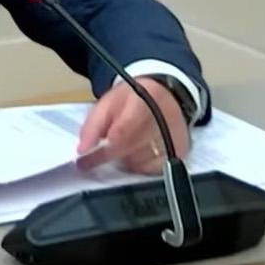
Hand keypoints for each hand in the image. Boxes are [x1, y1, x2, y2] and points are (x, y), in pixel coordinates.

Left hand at [75, 77, 189, 174]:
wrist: (164, 94)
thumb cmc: (133, 100)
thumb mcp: (108, 103)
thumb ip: (92, 125)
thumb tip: (83, 150)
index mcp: (145, 99)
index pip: (123, 131)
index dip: (103, 149)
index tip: (86, 158)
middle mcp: (164, 118)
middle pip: (131, 149)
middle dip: (111, 153)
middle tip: (101, 152)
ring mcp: (175, 136)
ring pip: (141, 162)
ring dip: (126, 159)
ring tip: (125, 144)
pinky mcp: (181, 151)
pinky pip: (154, 170)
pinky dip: (141, 165)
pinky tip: (138, 153)